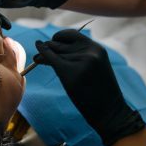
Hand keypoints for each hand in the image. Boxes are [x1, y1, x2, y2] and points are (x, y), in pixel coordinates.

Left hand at [34, 30, 144, 145]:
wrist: (109, 111)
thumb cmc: (100, 91)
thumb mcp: (93, 67)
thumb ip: (78, 55)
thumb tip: (49, 46)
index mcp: (96, 48)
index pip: (71, 34)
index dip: (59, 37)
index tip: (53, 43)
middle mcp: (89, 51)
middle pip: (59, 44)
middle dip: (48, 47)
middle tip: (39, 54)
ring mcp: (80, 61)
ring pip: (54, 53)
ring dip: (43, 54)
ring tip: (37, 59)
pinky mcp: (70, 72)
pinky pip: (50, 59)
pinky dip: (41, 55)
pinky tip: (37, 56)